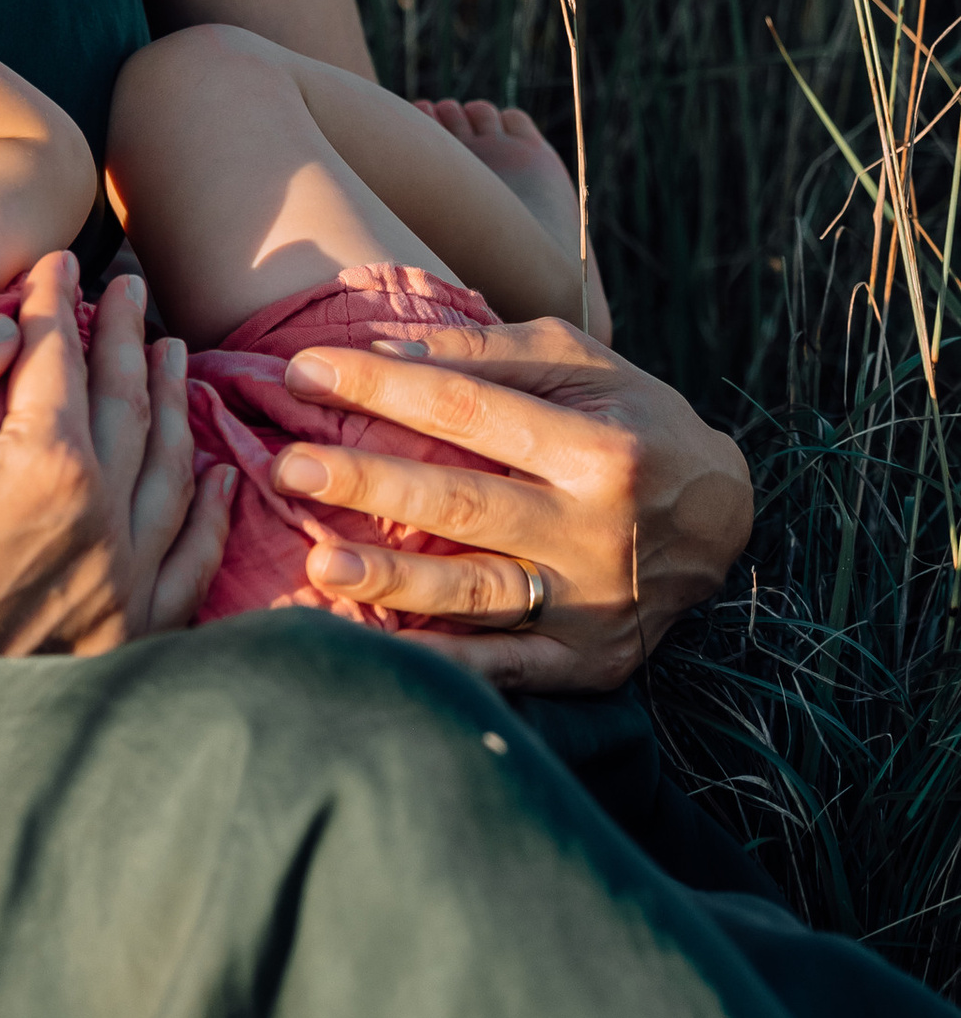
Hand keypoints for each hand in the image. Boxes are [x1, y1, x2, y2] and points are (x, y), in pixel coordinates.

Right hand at [0, 254, 233, 685]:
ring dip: (177, 405)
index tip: (55, 264)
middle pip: (130, 402)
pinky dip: (212, 514)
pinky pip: (191, 563)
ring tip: (175, 357)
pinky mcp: (127, 638)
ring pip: (173, 472)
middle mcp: (105, 518)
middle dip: (128, 336)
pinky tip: (221, 479)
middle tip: (130, 289)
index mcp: (46, 463)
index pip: (60, 357)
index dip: (54, 301)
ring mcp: (123, 583)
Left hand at [267, 314, 751, 690]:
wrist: (728, 519)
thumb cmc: (636, 422)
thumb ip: (488, 354)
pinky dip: (443, 664)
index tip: (304, 370)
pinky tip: (378, 649)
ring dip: (395, 583)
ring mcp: (591, 605)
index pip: (469, 412)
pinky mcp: (588, 663)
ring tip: (319, 564)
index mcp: (599, 450)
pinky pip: (505, 668)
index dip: (382, 389)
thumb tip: (385, 348)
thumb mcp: (583, 367)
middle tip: (289, 468)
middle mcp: (596, 531)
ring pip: (479, 596)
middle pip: (464, 505)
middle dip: (370, 485)